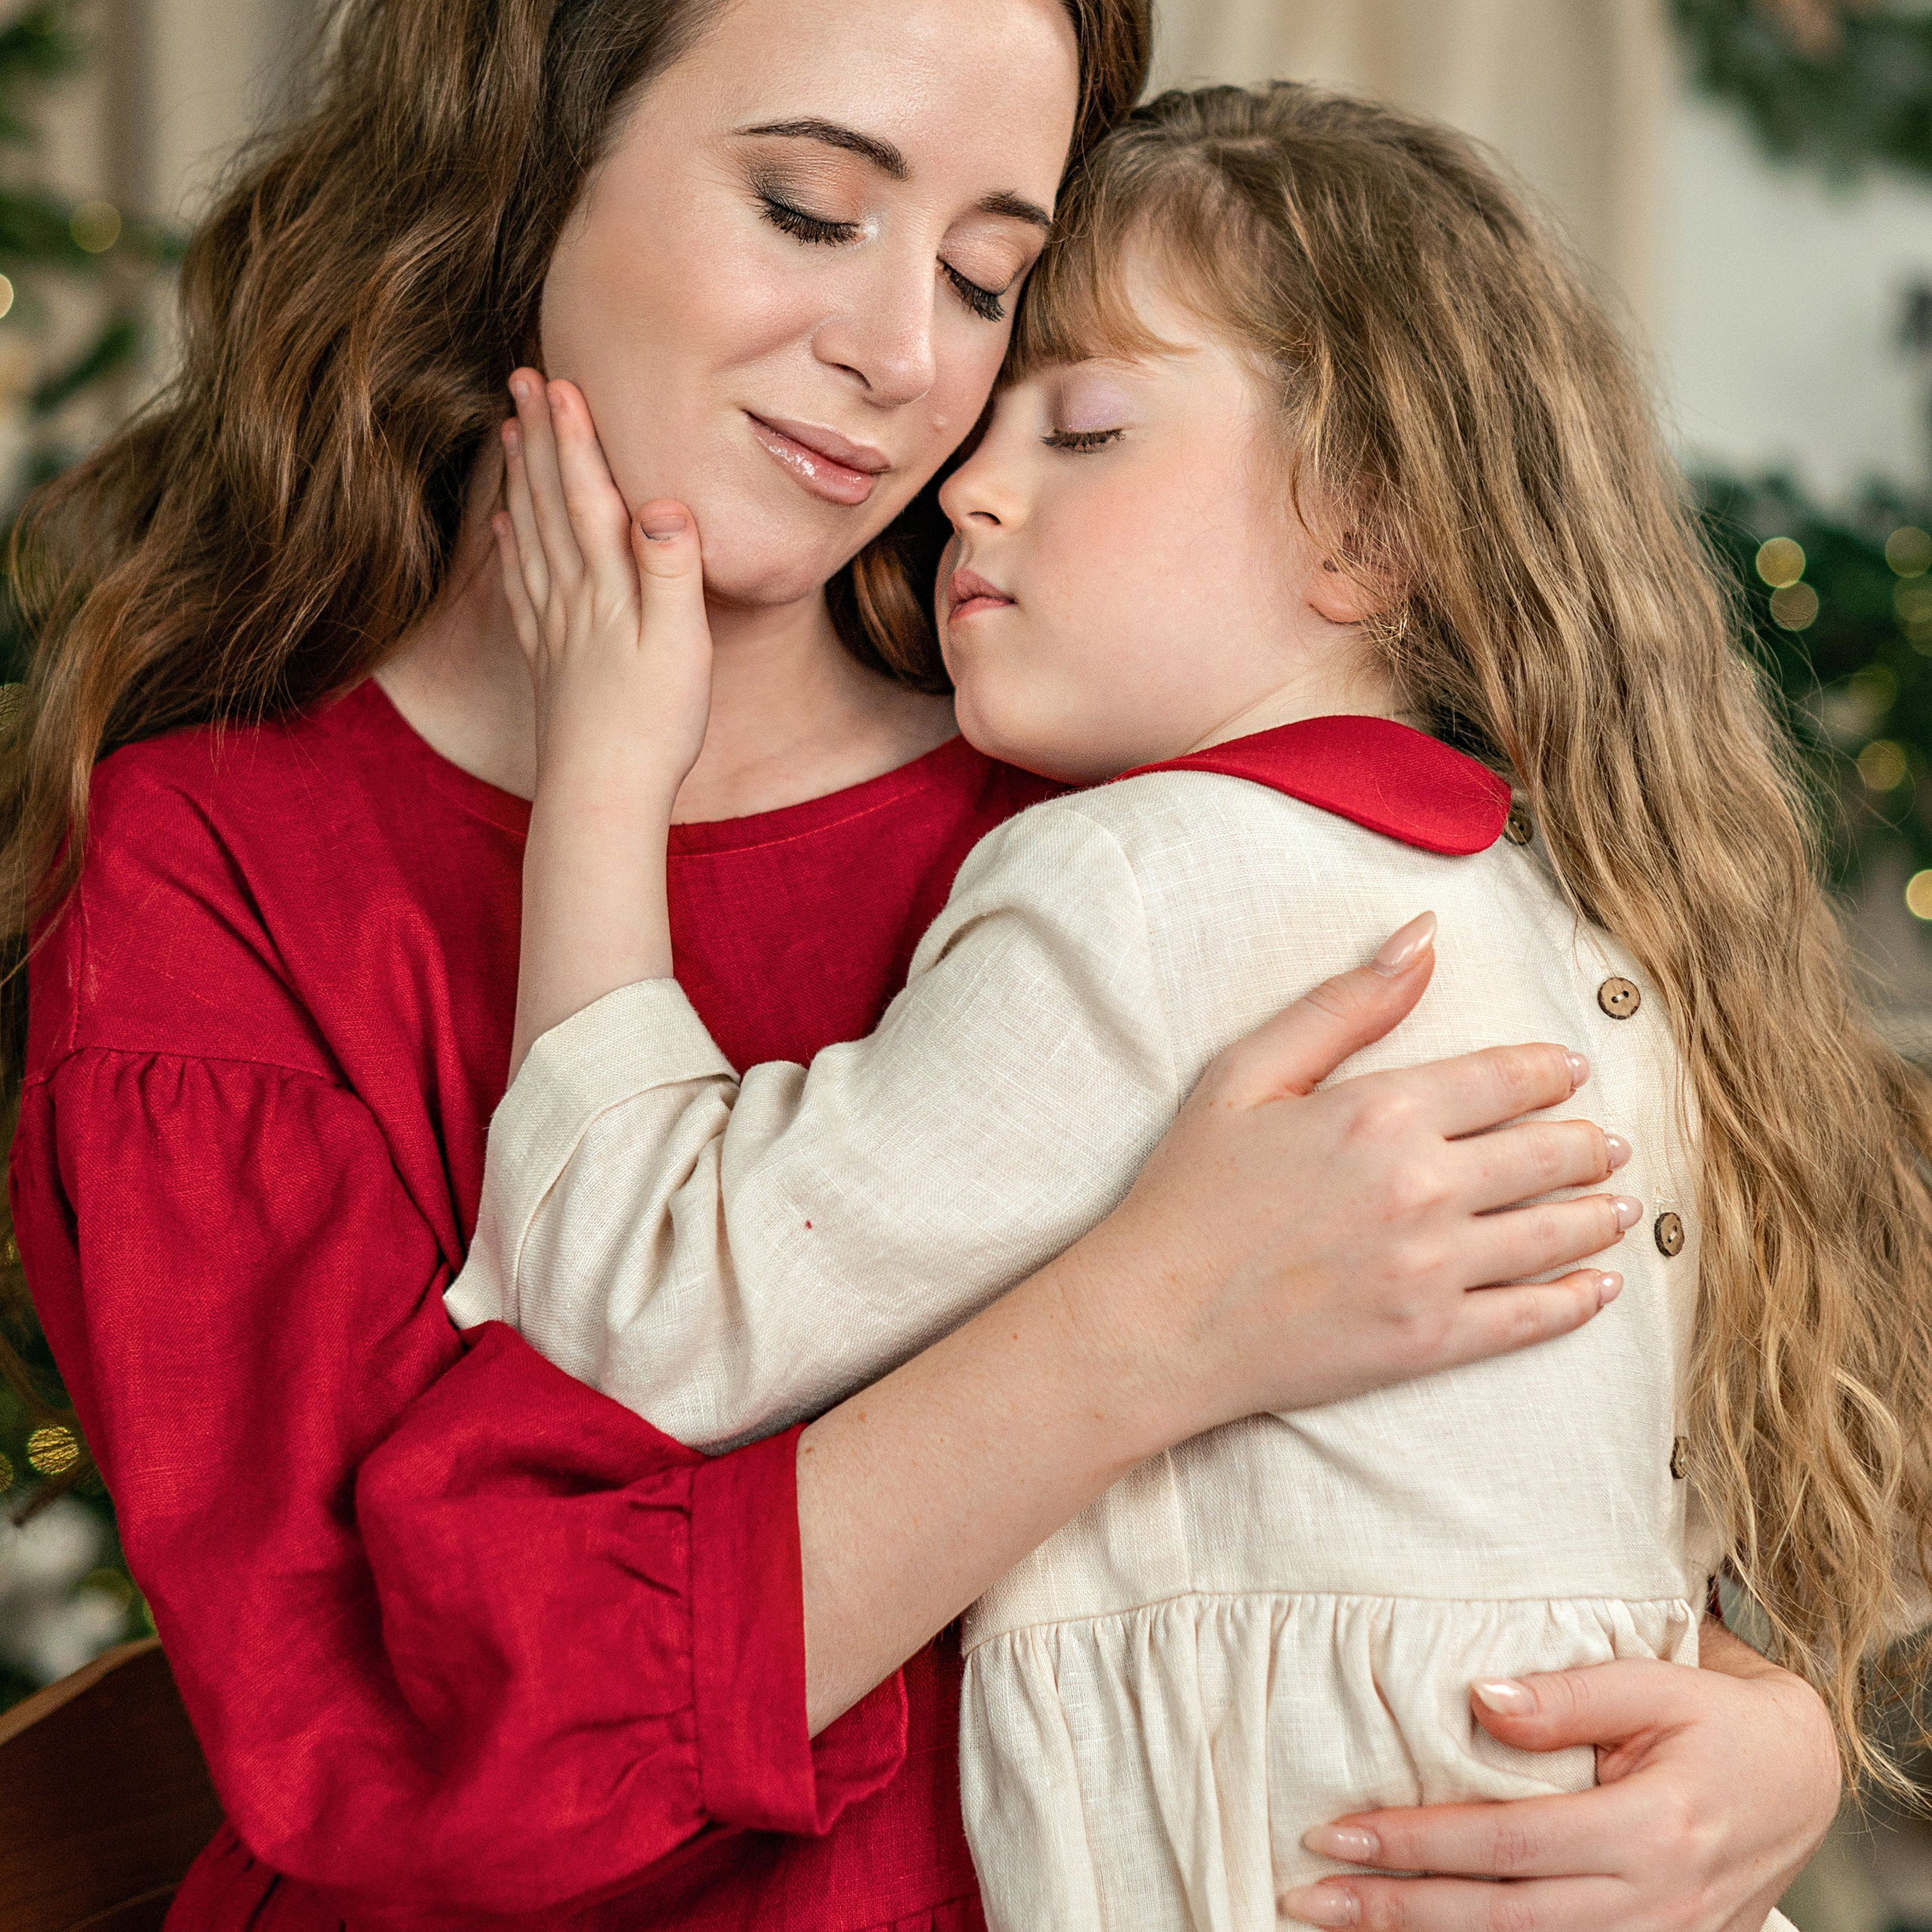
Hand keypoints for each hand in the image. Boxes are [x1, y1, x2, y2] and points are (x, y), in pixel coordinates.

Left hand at [495, 368, 710, 793]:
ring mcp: (556, 629)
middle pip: (550, 502)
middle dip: (537, 437)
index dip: (574, 436)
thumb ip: (671, 571)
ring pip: (531, 536)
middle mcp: (574, 599)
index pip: (588, 495)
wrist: (602, 796)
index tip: (560, 379)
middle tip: (520, 377)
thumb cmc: (653, 725)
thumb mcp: (682, 646)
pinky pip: (523, 588)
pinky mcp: (549, 660)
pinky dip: (511, 548)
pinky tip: (503, 528)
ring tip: (507, 430)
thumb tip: (663, 501)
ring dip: (519, 479)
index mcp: (609, 589)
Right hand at [1056, 912, 1639, 1445]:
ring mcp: (1433, 1269)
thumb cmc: (1188, 1192)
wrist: (1155, 1321)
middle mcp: (1423, 1187)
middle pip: (1546, 1154)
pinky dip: (1578, 1300)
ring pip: (1554, 1233)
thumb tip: (1424, 937)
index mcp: (1381, 1111)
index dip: (1549, 1071)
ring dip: (1600, 1214)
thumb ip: (1344, 1005)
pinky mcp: (1430, 1340)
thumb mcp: (1246, 1074)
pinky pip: (1532, 1316)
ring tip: (1622, 1206)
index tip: (1570, 1071)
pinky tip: (1602, 1288)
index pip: (1504, 1078)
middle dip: (1588, 1144)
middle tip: (1609, 1143)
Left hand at [1280, 1620, 1839, 1931]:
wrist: (1799, 1782)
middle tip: (1305, 1895)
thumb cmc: (1714, 1721)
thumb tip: (1480, 1700)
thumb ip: (1568, 1693)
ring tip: (1341, 1926)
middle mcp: (1653, 1906)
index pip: (1506, 1844)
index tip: (1334, 1833)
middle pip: (1501, 1920)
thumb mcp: (1654, 1683)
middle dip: (1394, 1911)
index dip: (1416, 1844)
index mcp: (1650, 1831)